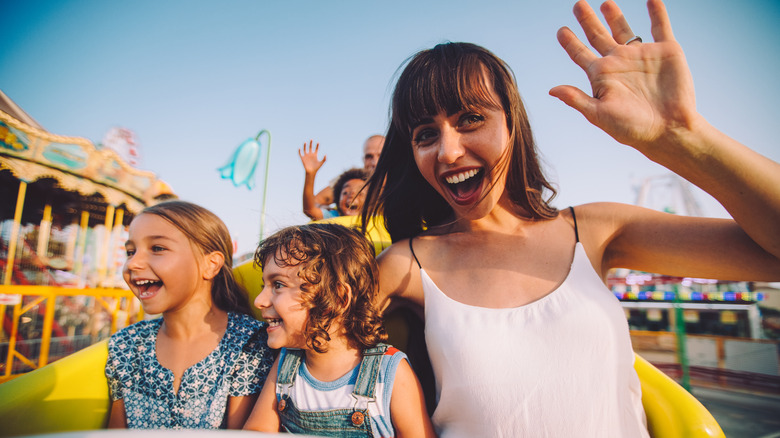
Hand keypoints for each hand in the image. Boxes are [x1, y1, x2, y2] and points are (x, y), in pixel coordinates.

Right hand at [298, 140, 325, 174]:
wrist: (311, 172)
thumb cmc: (316, 168)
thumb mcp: (321, 163)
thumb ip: (324, 159)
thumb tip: (325, 154)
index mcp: (315, 155)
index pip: (316, 149)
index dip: (317, 146)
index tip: (318, 143)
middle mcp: (310, 154)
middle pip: (310, 147)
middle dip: (311, 143)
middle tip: (311, 139)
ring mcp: (306, 156)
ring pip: (305, 149)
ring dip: (305, 146)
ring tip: (305, 142)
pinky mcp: (302, 158)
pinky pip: (300, 154)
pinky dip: (299, 151)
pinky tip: (299, 148)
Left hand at [550, 0, 699, 157]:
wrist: (669, 130)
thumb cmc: (632, 129)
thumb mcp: (600, 115)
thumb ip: (577, 99)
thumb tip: (552, 89)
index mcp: (602, 76)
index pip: (580, 54)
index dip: (570, 42)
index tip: (561, 31)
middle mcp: (619, 63)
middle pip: (598, 36)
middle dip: (588, 21)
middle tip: (578, 4)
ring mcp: (642, 56)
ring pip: (624, 29)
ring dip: (615, 15)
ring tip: (605, 3)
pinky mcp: (666, 52)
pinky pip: (660, 27)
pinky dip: (657, 12)